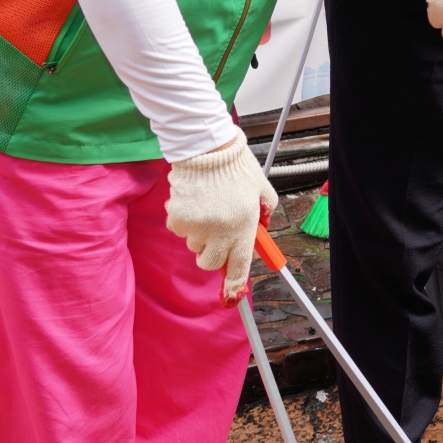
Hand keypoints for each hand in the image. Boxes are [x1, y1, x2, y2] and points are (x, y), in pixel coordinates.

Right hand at [165, 132, 277, 304]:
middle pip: (210, 263)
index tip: (232, 293)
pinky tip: (194, 202)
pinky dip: (186, 222)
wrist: (207, 148)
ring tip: (208, 207)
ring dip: (200, 234)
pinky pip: (180, 231)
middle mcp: (219, 231)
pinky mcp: (177, 220)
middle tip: (217, 234)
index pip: (239, 265)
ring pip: (194, 245)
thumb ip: (264, 212)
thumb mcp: (262, 189)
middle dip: (213, 254)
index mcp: (243, 226)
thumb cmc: (237, 167)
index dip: (234, 282)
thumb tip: (261, 231)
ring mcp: (196, 227)